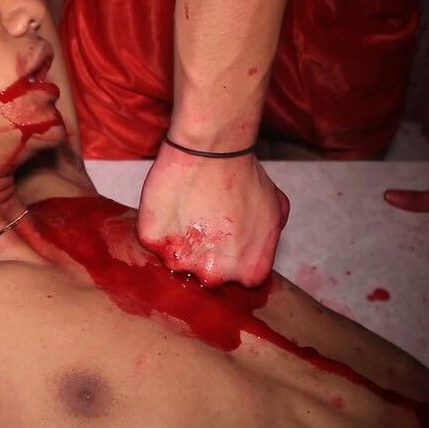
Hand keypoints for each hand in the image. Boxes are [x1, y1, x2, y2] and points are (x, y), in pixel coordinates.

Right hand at [137, 144, 289, 287]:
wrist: (211, 149)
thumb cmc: (244, 175)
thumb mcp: (277, 212)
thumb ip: (266, 243)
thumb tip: (253, 250)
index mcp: (248, 273)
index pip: (236, 278)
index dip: (229, 254)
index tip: (224, 235)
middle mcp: (214, 276)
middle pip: (204, 275)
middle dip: (203, 254)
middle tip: (203, 223)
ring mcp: (179, 261)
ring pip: (175, 261)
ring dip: (178, 242)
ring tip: (185, 211)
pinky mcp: (152, 242)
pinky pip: (152, 241)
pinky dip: (157, 227)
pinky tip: (169, 206)